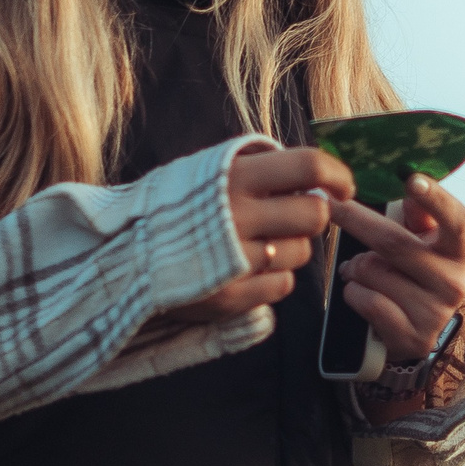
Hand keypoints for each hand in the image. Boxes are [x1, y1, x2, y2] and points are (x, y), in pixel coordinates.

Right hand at [168, 148, 353, 324]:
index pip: (307, 166)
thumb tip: (320, 171)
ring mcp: (234, 262)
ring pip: (301, 253)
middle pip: (315, 216)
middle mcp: (236, 217)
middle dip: (312, 216)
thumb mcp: (209, 170)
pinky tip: (246, 268)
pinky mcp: (230, 298)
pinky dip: (273, 277)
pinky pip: (283, 284)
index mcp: (234, 177)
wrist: (121, 255)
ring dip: (288, 248)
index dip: (336, 174)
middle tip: (291, 216)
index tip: (343, 186)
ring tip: (255, 242)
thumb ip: (261, 166)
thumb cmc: (176, 207)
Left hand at [328, 174, 464, 361]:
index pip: (455, 219)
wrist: (415, 329)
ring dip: (354, 266)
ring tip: (362, 271)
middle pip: (393, 242)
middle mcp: (455, 281)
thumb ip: (417, 212)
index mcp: (461, 248)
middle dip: (355, 219)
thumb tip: (410, 178)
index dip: (435, 199)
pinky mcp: (413, 337)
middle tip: (328, 203)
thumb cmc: (413, 271)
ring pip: (371, 271)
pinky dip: (353, 291)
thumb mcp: (421, 239)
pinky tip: (362, 293)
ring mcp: (435, 312)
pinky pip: (364, 299)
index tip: (412, 179)